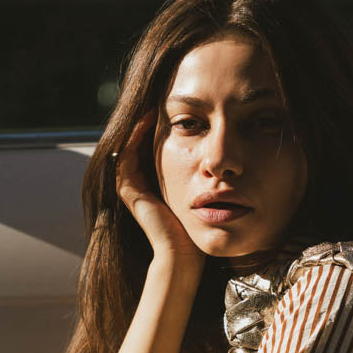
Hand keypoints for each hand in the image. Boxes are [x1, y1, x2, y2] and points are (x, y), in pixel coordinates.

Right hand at [116, 112, 204, 269]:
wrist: (184, 253)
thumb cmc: (200, 228)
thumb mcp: (205, 193)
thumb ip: (207, 173)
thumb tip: (226, 152)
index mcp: (157, 183)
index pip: (156, 146)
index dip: (165, 126)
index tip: (180, 108)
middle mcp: (141, 184)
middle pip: (141, 144)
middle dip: (152, 121)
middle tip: (164, 99)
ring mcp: (131, 187)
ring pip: (130, 145)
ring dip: (141, 124)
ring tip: (155, 103)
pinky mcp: (128, 190)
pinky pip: (126, 154)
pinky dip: (135, 135)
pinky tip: (150, 119)